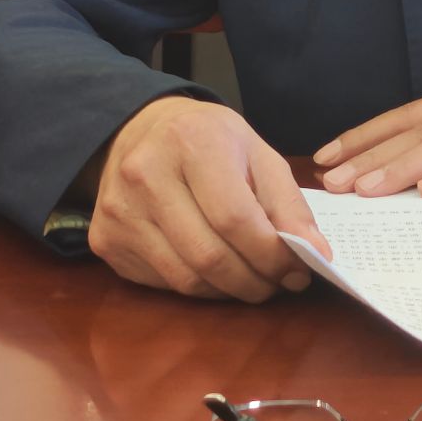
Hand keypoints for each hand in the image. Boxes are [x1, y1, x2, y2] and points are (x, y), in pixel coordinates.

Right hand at [87, 97, 329, 301]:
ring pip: (185, 278)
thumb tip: (316, 254)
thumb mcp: (257, 153)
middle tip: (278, 284)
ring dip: (228, 291)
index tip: (299, 271)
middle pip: (209, 256)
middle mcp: (146, 175)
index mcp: (192, 142)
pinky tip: (214, 272)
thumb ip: (288, 203)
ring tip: (253, 282)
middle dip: (254, 281)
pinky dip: (198, 286)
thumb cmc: (208, 140)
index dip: (271, 255)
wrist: (137, 130)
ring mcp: (119, 211)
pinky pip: (162, 283)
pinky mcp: (105, 240)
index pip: (235, 218)